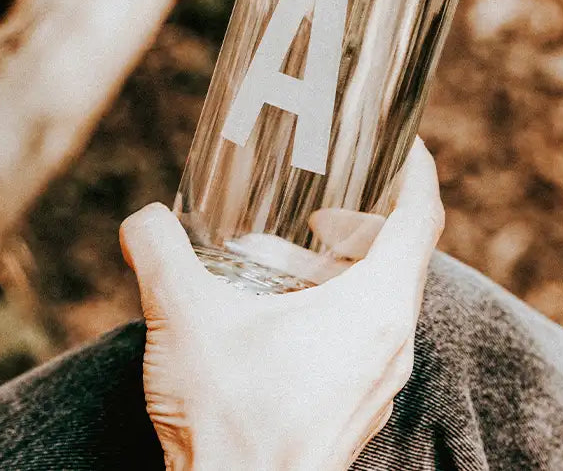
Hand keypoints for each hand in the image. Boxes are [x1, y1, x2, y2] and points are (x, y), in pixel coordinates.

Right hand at [119, 139, 442, 470]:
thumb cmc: (229, 419)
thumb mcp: (183, 318)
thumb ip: (158, 251)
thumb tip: (141, 220)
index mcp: (376, 307)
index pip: (422, 219)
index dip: (418, 172)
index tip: (406, 144)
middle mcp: (392, 343)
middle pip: (404, 257)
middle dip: (366, 221)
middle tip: (323, 209)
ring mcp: (378, 381)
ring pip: (384, 302)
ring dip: (346, 269)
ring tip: (289, 262)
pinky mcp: (356, 408)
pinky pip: (366, 340)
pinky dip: (338, 311)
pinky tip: (280, 319)